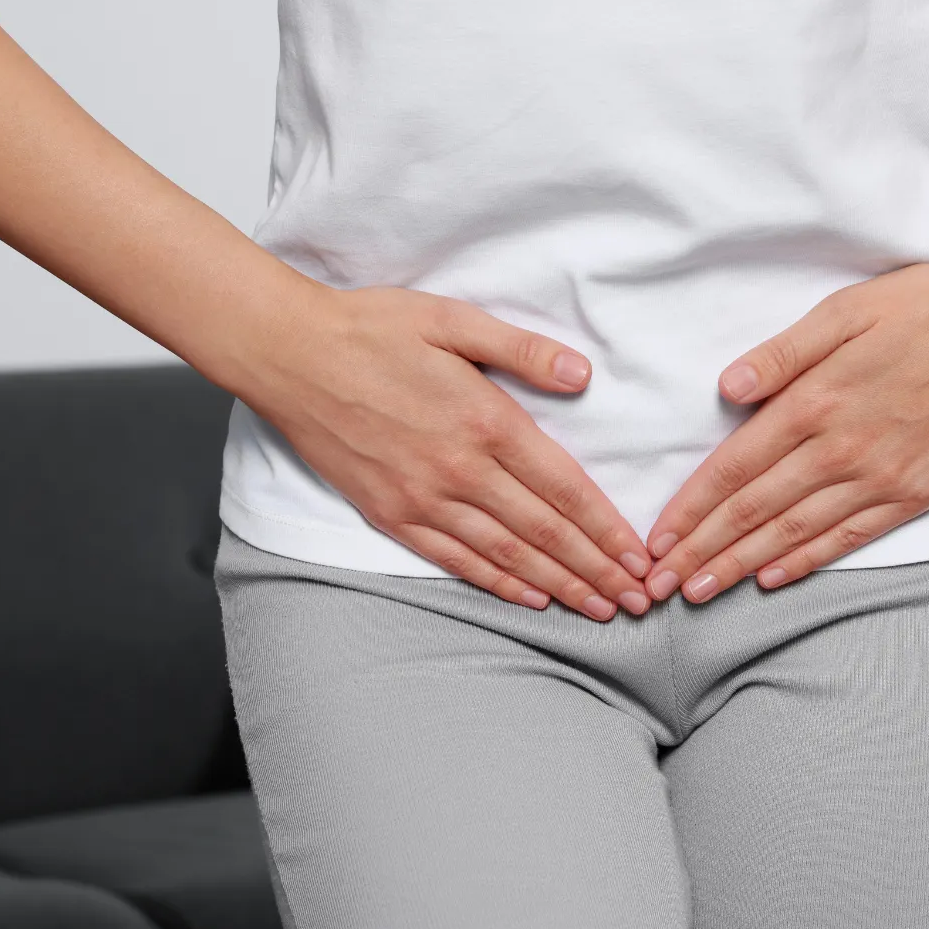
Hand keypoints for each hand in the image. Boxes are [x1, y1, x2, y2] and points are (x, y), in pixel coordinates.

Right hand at [227, 282, 652, 618]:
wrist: (288, 354)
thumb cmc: (371, 328)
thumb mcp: (452, 319)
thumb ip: (522, 349)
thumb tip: (583, 374)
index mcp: (485, 420)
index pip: (564, 486)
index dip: (607, 527)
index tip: (640, 557)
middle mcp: (459, 470)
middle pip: (545, 531)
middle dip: (597, 570)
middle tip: (638, 601)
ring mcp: (423, 498)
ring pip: (507, 555)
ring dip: (559, 586)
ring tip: (599, 609)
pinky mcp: (391, 514)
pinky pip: (456, 559)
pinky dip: (498, 584)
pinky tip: (531, 599)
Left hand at [642, 253, 928, 602]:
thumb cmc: (927, 308)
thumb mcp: (845, 310)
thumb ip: (783, 352)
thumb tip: (728, 389)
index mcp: (816, 400)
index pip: (735, 467)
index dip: (691, 508)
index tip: (658, 538)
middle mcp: (843, 448)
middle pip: (755, 509)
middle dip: (702, 550)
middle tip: (659, 584)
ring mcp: (881, 477)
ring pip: (795, 532)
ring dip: (742, 565)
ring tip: (701, 591)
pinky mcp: (915, 494)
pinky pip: (850, 538)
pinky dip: (807, 561)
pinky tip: (773, 578)